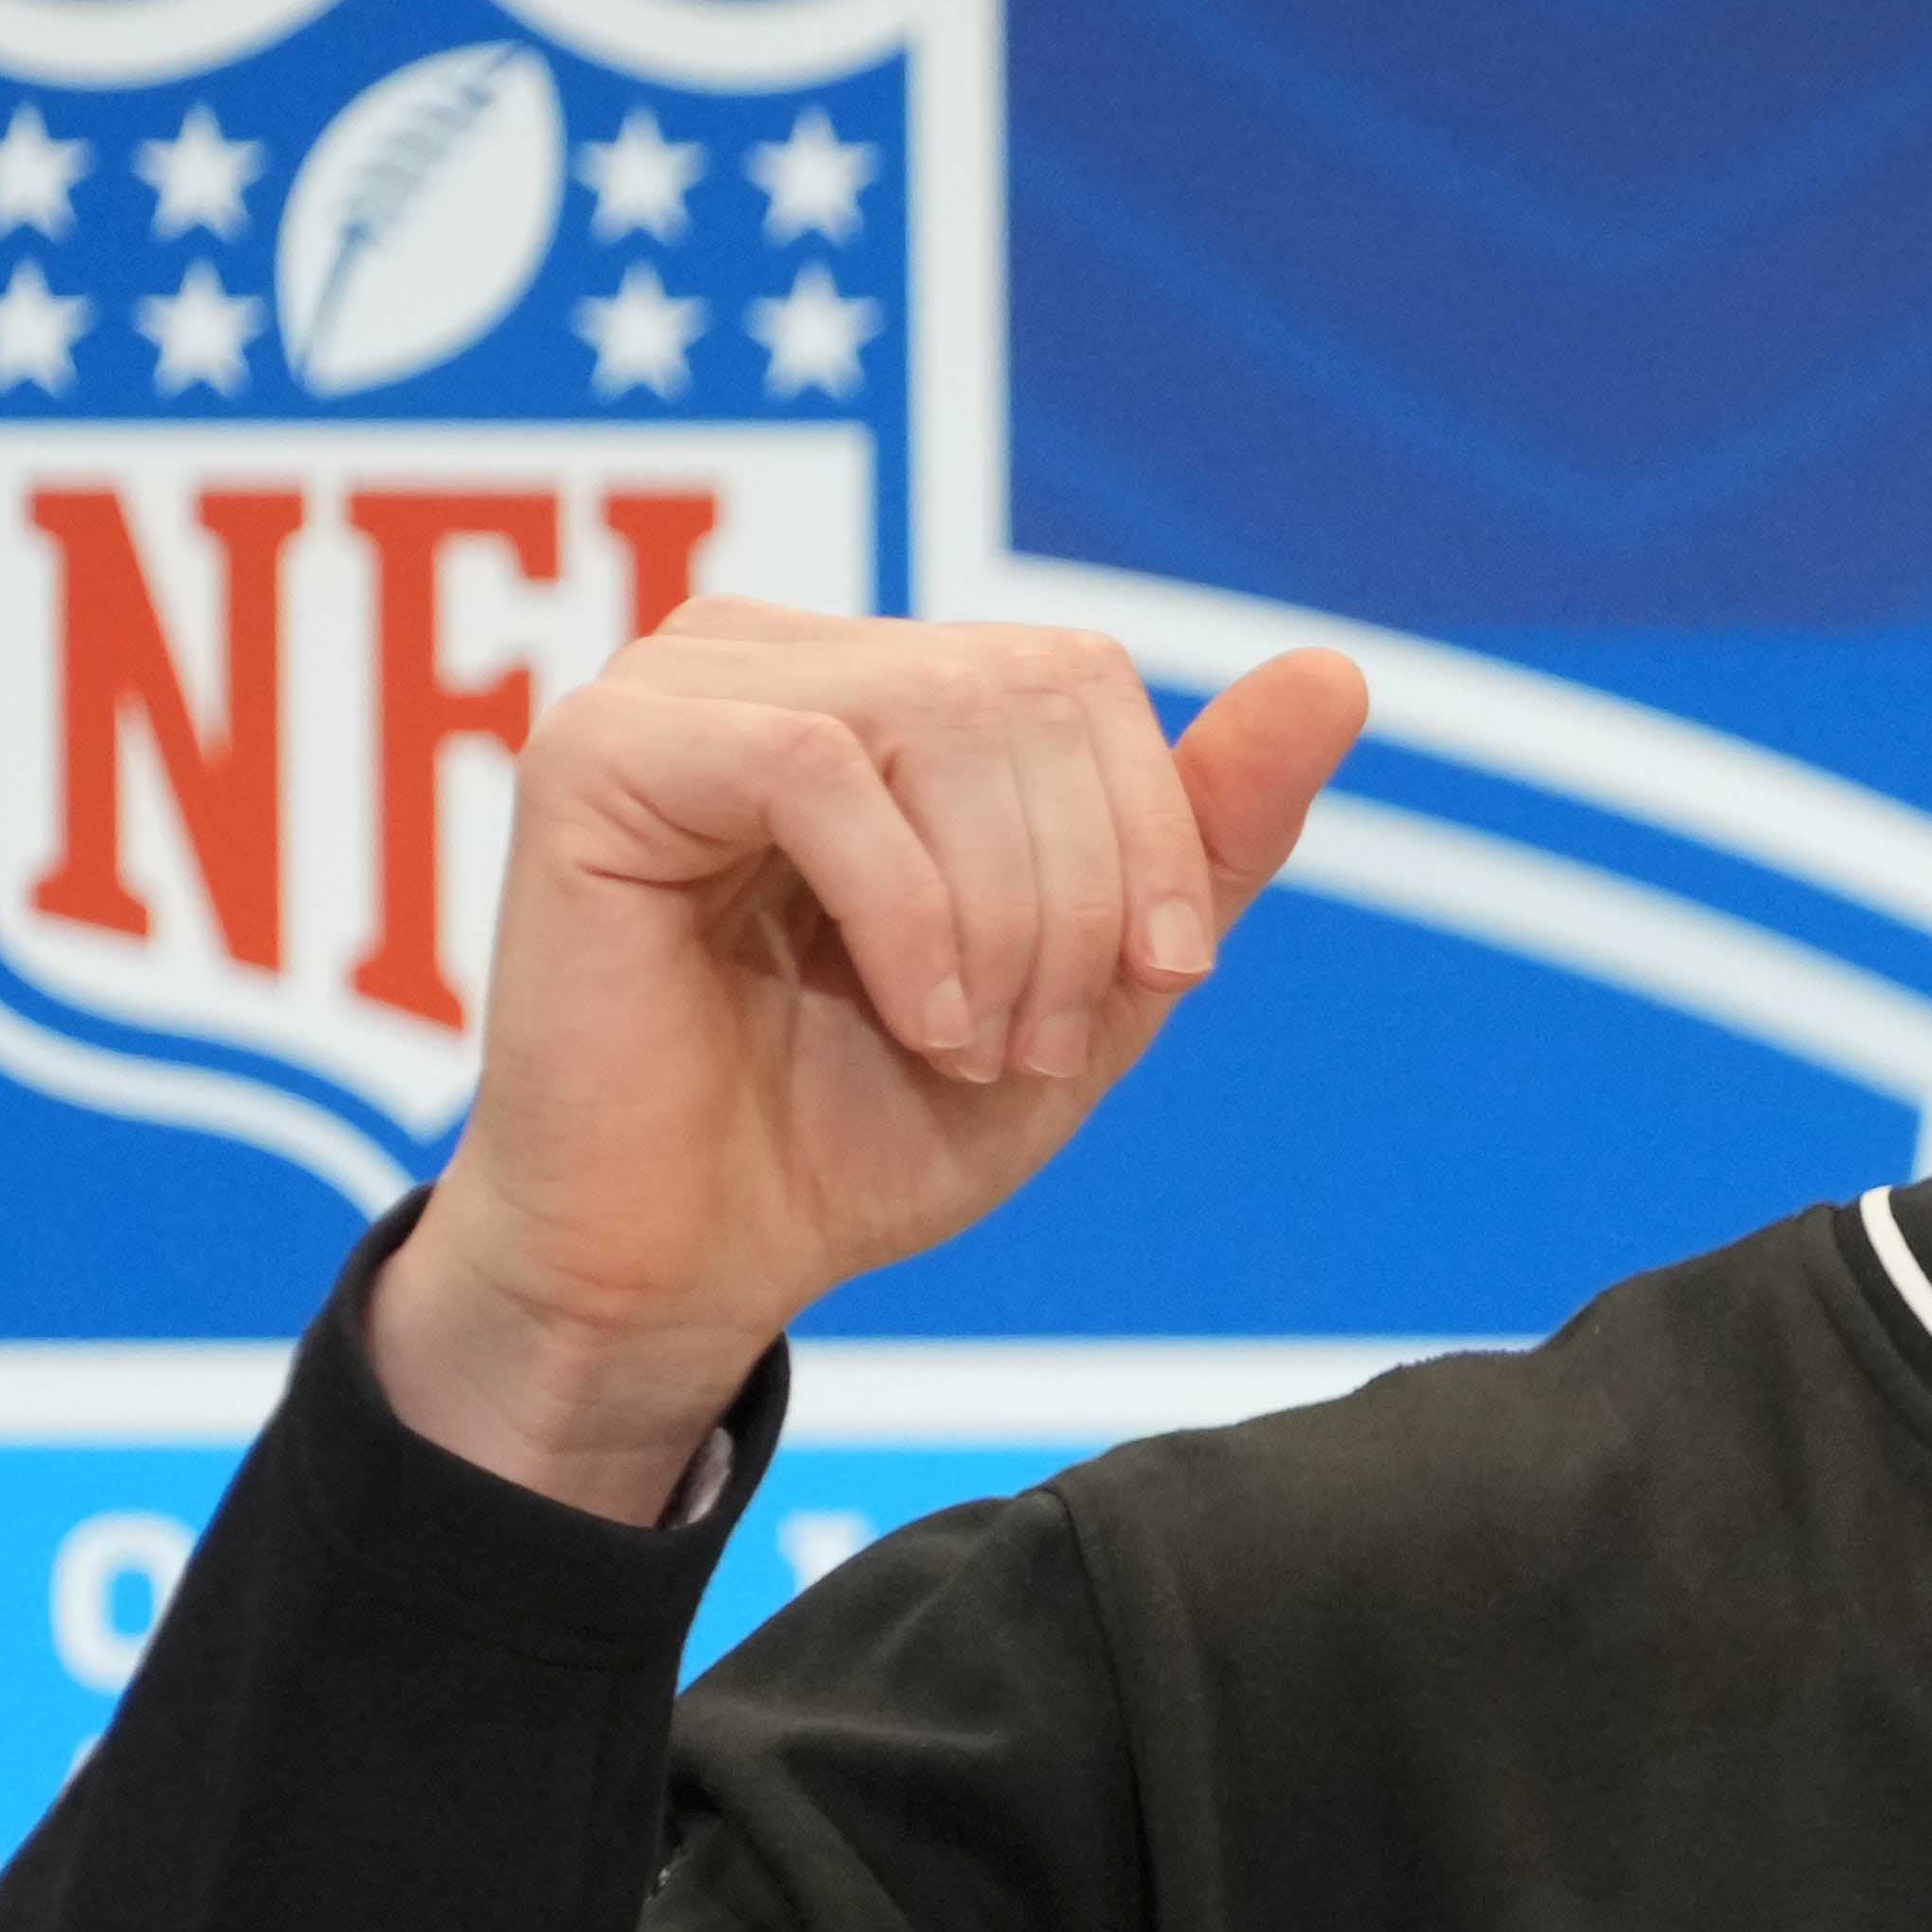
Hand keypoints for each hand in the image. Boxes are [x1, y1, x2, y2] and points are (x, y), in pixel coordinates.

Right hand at [367, 616, 1361, 1513]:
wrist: (693, 1275)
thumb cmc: (863, 1130)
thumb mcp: (1092, 986)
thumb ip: (1205, 836)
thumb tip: (1336, 673)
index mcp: (873, 684)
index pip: (1077, 672)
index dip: (1151, 829)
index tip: (1152, 984)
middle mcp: (766, 655)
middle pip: (1023, 687)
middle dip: (1078, 890)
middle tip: (1037, 1044)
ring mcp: (669, 689)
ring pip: (936, 717)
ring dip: (1002, 916)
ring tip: (970, 1045)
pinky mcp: (595, 755)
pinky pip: (815, 768)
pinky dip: (909, 914)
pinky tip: (917, 1020)